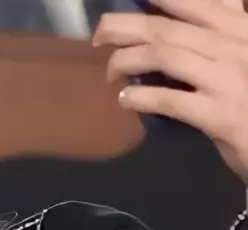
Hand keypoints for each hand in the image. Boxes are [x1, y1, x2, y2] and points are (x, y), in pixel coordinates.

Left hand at [94, 0, 247, 180]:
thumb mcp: (244, 52)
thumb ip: (220, 32)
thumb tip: (167, 27)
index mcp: (242, 26)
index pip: (196, 1)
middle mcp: (237, 44)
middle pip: (167, 27)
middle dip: (124, 27)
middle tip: (100, 35)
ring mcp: (231, 79)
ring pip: (164, 56)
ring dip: (126, 61)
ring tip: (112, 72)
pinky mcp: (223, 115)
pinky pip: (170, 100)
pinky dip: (141, 98)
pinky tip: (126, 100)